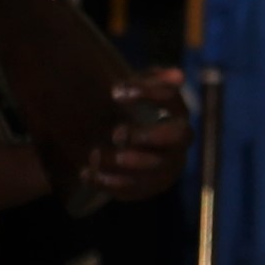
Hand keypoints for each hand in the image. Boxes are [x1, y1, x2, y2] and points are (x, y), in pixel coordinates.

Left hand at [67, 67, 191, 208]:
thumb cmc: (135, 115)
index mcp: (177, 115)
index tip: (115, 93)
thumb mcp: (141, 94)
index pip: (172, 100)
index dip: (148, 93)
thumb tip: (176, 75)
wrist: (129, 151)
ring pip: (152, 169)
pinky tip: (86, 172)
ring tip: (94, 155)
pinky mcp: (147, 188)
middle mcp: (178, 144)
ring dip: (122, 162)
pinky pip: (131, 189)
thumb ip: (152, 81)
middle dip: (147, 134)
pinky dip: (106, 182)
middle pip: (177, 137)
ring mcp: (165, 169)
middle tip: (117, 132)